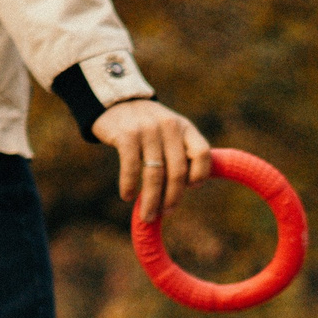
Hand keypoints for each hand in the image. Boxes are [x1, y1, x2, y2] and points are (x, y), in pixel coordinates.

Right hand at [95, 99, 210, 221]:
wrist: (115, 102)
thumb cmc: (147, 126)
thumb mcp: (171, 131)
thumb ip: (182, 152)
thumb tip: (186, 189)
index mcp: (185, 128)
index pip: (202, 153)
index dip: (200, 173)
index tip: (190, 188)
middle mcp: (169, 127)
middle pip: (178, 170)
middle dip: (173, 197)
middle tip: (166, 213)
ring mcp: (148, 130)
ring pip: (155, 174)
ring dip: (151, 200)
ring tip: (147, 215)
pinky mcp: (126, 134)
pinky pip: (132, 167)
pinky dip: (129, 186)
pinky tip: (127, 197)